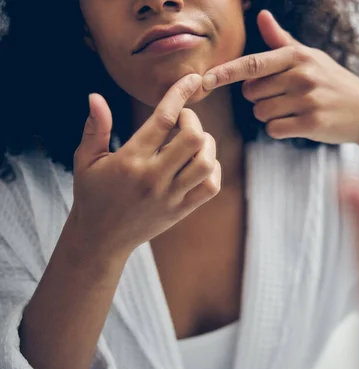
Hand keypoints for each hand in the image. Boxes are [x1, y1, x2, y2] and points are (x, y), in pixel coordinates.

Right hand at [70, 74, 220, 257]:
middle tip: (184, 119)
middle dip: (193, 119)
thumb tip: (96, 96)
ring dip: (207, 145)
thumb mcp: (86, 160)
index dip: (179, 94)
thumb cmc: (92, 194)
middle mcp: (153, 177)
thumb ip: (95, 128)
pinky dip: (214, 169)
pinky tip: (201, 162)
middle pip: (192, 138)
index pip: (162, 119)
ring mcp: (170, 196)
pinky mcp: (181, 210)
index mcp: (130, 160)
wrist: (101, 239)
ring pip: (206, 163)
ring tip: (195, 141)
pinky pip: (211, 187)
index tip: (191, 79)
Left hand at [202, 10, 358, 144]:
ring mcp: (307, 99)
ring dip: (269, 115)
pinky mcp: (311, 123)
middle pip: (251, 92)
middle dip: (258, 97)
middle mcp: (301, 75)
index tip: (205, 80)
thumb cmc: (333, 81)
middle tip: (282, 97)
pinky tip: (297, 123)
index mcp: (296, 56)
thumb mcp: (311, 57)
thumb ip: (282, 41)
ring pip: (261, 112)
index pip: (252, 63)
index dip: (225, 72)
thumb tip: (261, 15)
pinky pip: (274, 129)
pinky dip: (279, 129)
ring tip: (293, 109)